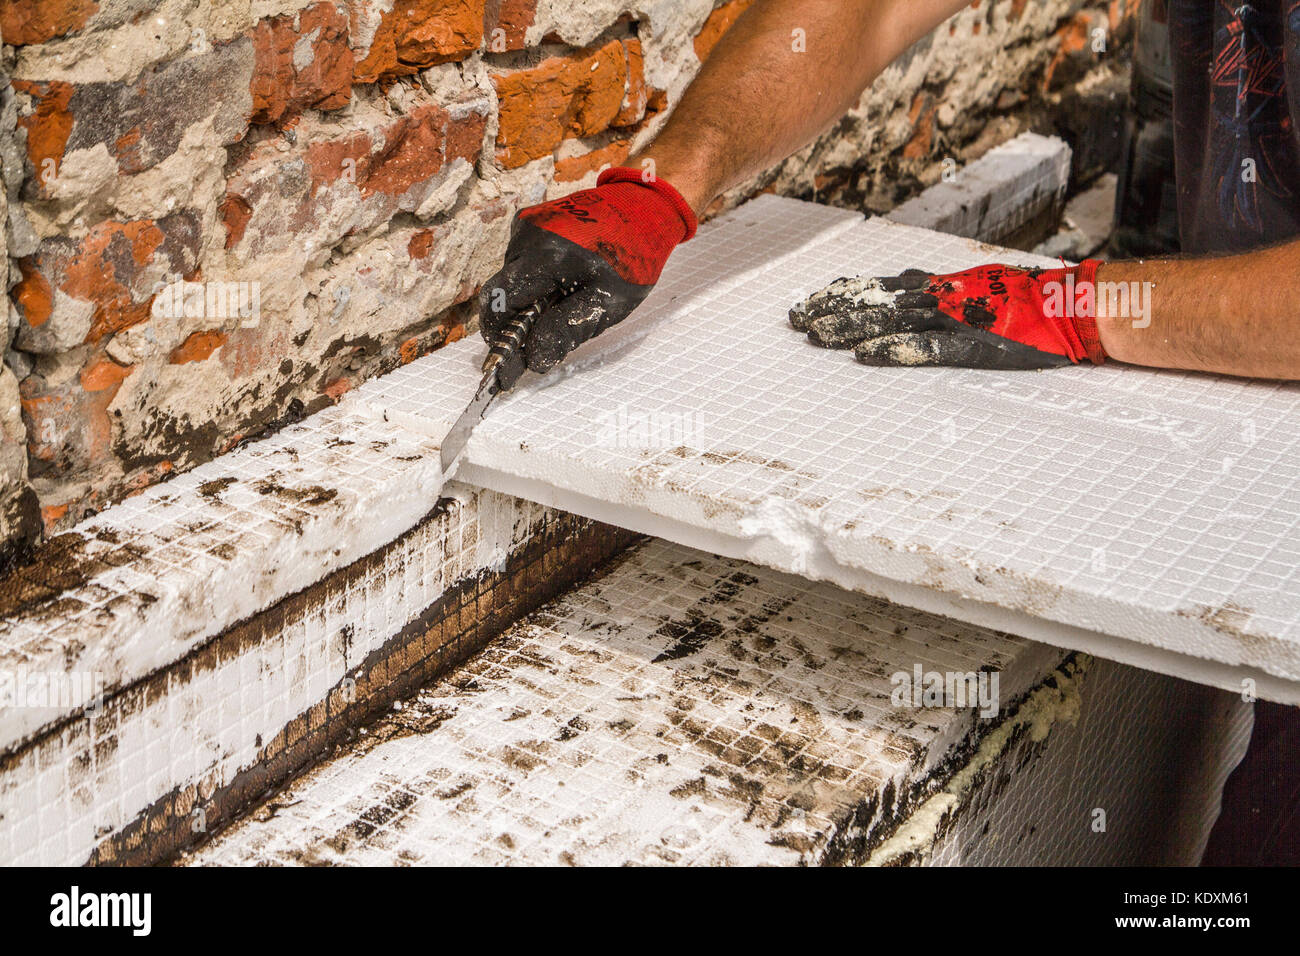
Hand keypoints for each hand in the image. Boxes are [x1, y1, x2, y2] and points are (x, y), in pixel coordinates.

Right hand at [479, 168, 696, 388]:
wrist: (644, 207)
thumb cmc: (632, 257)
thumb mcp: (607, 304)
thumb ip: (566, 331)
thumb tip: (534, 359)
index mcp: (544, 256)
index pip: (498, 301)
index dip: (497, 333)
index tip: (507, 358)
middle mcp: (527, 236)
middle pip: (504, 291)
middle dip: (518, 318)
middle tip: (542, 336)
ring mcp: (526, 225)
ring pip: (513, 276)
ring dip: (530, 297)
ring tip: (566, 298)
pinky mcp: (531, 221)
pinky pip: (523, 260)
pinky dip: (537, 277)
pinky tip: (565, 277)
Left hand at [790, 261, 1106, 368]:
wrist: (1071, 306)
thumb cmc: (1024, 301)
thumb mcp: (973, 286)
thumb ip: (937, 288)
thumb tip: (904, 285)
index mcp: (939, 284)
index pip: (877, 286)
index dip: (840, 294)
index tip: (809, 302)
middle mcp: (940, 295)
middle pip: (874, 301)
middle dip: (832, 311)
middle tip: (795, 321)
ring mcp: (955, 318)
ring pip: (891, 321)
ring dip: (852, 330)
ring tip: (817, 338)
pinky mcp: (972, 344)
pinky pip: (926, 348)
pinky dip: (893, 351)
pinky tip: (865, 358)